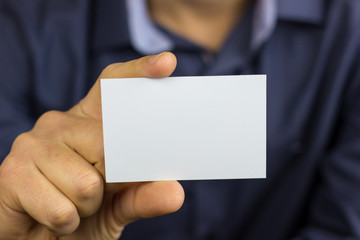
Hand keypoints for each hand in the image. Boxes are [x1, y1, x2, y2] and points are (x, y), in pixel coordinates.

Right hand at [0, 52, 183, 239]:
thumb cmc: (82, 213)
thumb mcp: (120, 205)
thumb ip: (144, 195)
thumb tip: (174, 192)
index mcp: (88, 123)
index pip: (112, 86)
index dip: (139, 73)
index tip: (167, 63)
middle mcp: (60, 124)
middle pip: (109, 145)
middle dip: (111, 182)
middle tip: (98, 193)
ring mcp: (32, 144)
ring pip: (88, 183)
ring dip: (86, 207)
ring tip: (72, 206)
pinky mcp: (12, 173)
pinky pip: (61, 208)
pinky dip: (65, 223)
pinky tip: (54, 218)